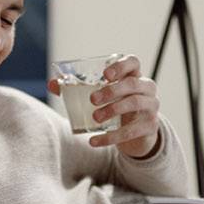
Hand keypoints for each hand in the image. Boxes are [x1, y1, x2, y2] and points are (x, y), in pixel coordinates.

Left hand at [47, 54, 161, 157]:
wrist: (137, 134)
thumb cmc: (116, 107)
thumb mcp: (101, 96)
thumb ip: (76, 89)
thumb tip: (52, 84)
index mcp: (133, 76)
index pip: (133, 62)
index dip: (121, 65)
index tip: (105, 74)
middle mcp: (146, 88)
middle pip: (133, 84)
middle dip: (112, 90)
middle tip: (92, 99)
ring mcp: (151, 107)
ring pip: (135, 104)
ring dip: (113, 110)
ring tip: (95, 118)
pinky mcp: (150, 126)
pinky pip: (131, 131)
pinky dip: (111, 137)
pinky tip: (94, 141)